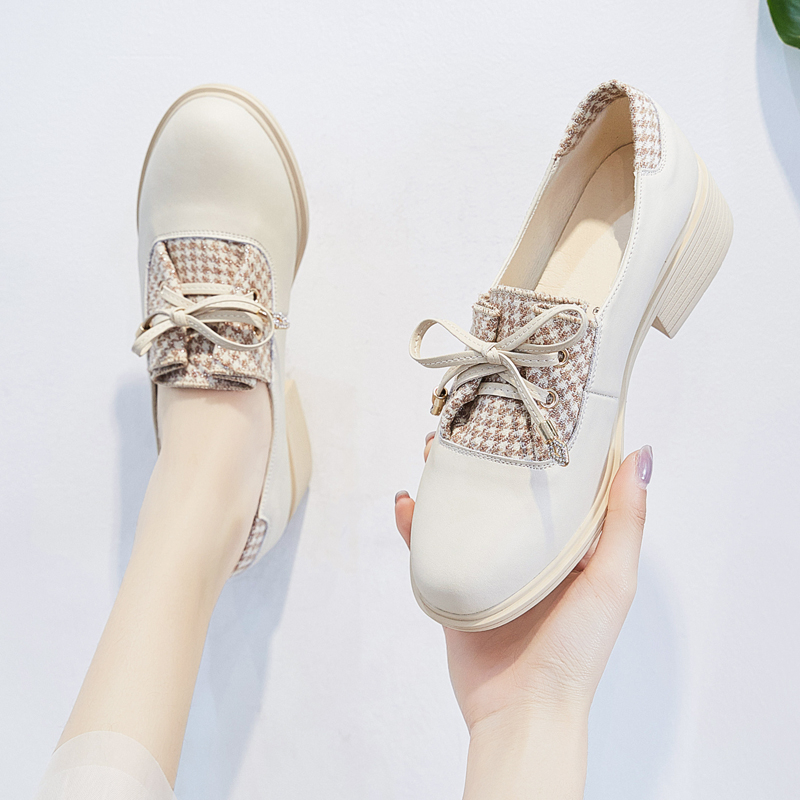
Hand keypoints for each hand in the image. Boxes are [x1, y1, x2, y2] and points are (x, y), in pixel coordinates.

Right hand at [395, 435, 650, 797]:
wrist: (522, 710)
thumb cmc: (576, 648)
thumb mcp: (612, 579)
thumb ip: (626, 519)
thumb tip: (640, 452)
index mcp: (568, 541)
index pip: (555, 478)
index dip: (540, 440)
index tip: (525, 402)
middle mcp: (529, 546)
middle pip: (502, 486)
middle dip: (483, 452)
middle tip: (465, 422)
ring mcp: (489, 564)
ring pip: (463, 507)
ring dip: (445, 477)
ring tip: (431, 451)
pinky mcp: (457, 583)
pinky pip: (430, 544)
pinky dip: (415, 522)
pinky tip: (406, 503)